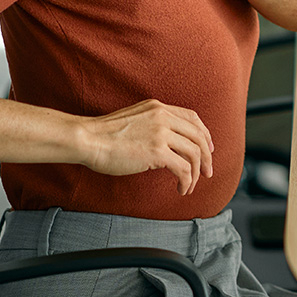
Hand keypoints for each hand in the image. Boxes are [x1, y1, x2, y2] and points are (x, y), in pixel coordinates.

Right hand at [82, 98, 213, 194]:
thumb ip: (152, 124)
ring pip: (194, 153)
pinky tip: (181, 188)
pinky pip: (184, 168)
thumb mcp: (134, 119)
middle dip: (207, 157)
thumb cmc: (104, 134)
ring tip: (190, 186)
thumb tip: (165, 143)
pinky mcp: (157, 152)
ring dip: (196, 173)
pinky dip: (187, 181)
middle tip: (208, 172)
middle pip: (198, 136)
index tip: (208, 149)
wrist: (88, 139)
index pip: (193, 118)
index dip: (204, 134)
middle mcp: (163, 117)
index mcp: (158, 107)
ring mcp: (161, 133)